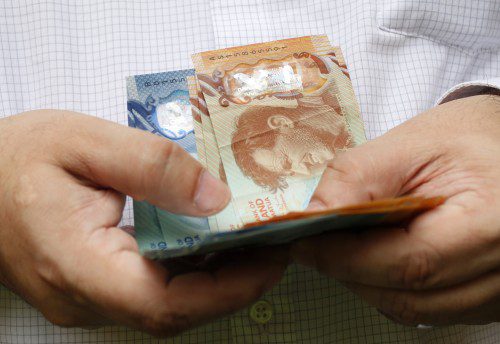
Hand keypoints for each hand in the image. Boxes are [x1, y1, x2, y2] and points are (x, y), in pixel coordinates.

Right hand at [0, 110, 286, 335]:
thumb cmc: (15, 157)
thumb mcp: (84, 141)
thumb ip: (151, 166)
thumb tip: (217, 198)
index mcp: (76, 262)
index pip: (162, 303)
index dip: (227, 291)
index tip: (272, 261)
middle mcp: (84, 297)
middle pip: (173, 310)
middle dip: (234, 284)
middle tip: (274, 244)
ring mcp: (88, 299)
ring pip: (166, 305)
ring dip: (216, 279)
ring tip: (253, 240)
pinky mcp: (94, 289)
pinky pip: (151, 290)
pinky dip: (190, 272)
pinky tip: (213, 242)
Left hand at [292, 94, 499, 325]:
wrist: (492, 149)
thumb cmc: (456, 142)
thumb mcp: (404, 146)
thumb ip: (354, 179)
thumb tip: (312, 219)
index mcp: (493, 221)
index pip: (412, 261)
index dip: (347, 258)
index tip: (302, 244)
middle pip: (410, 294)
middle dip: (348, 272)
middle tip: (311, 247)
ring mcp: (497, 289)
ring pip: (414, 309)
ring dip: (365, 283)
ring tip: (340, 248)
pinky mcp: (484, 296)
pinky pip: (426, 309)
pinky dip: (389, 289)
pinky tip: (374, 258)